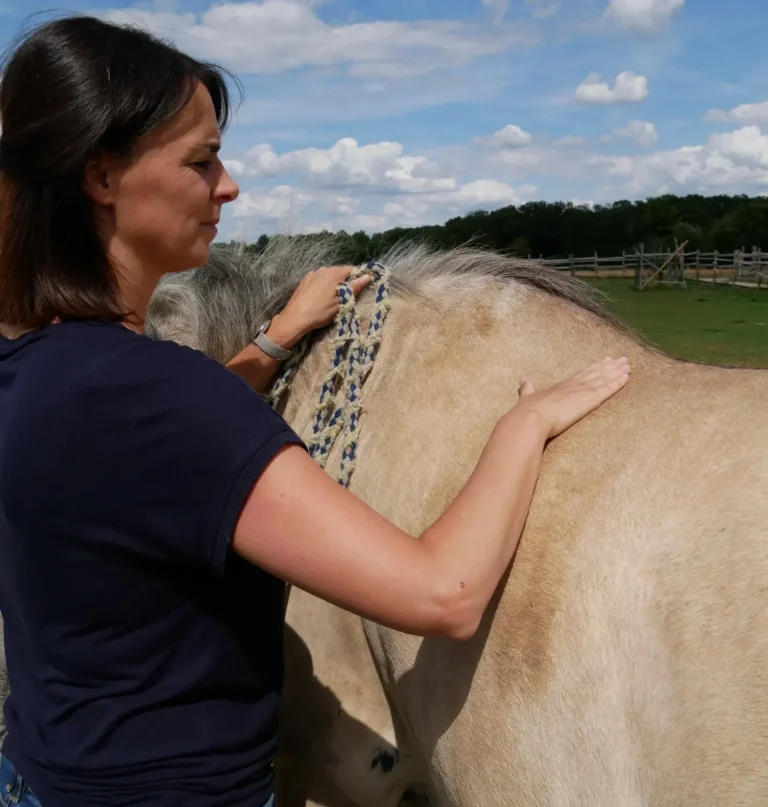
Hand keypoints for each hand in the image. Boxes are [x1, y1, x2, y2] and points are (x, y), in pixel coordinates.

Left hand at [268, 266, 371, 346]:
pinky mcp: (304, 281)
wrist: (295, 318)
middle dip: (345, 282)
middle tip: (347, 296)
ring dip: (334, 284)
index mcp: (333, 273)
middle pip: (339, 272)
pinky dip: (323, 286)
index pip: (351, 269)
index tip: (360, 288)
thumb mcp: (341, 301)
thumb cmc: (321, 311)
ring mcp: (311, 274)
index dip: (358, 278)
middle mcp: (322, 269)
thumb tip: (368, 276)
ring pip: (328, 276)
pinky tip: (321, 297)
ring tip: (333, 298)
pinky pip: (319, 280)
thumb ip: (355, 287)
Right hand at [514, 357, 630, 438]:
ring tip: (628, 364)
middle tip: (622, 359)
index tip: (603, 360)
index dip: (593, 367)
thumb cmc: (528, 411)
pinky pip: (607, 389)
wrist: (531, 418)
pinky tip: (627, 377)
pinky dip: (618, 382)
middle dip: (609, 366)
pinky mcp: (590, 399)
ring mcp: (582, 390)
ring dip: (617, 371)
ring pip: (604, 378)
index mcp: (560, 386)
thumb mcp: (527, 397)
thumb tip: (523, 378)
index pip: (581, 374)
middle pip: (595, 372)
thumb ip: (527, 388)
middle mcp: (573, 385)